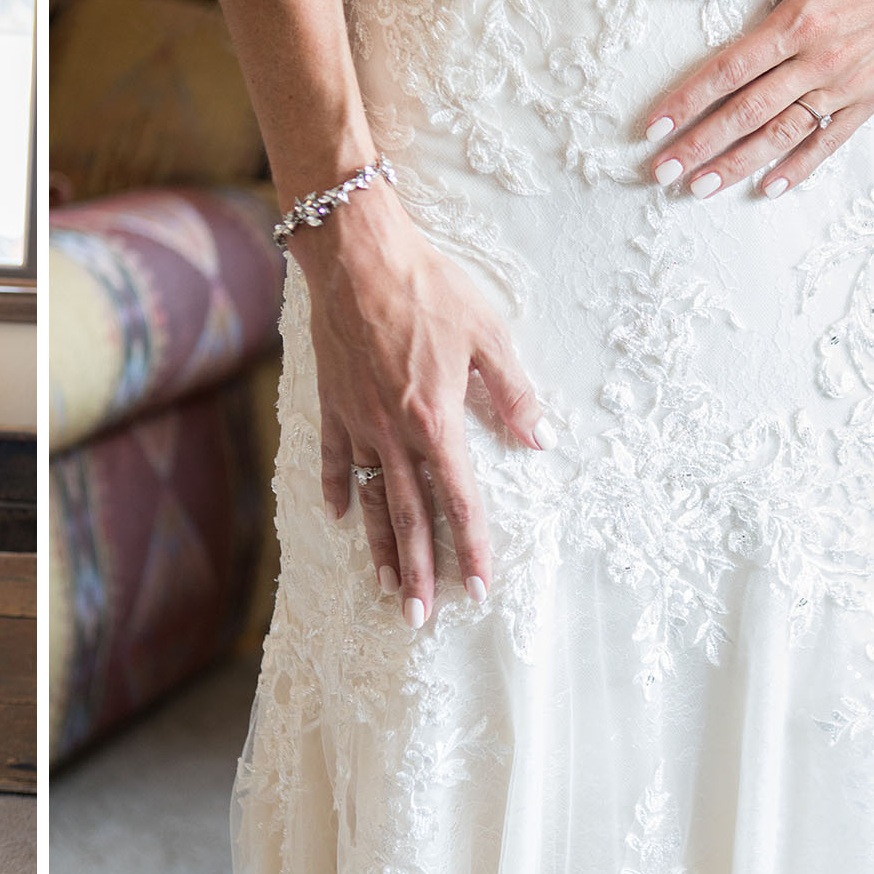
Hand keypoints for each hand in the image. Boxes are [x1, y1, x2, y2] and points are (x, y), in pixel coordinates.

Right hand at [295, 188, 547, 624]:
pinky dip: (338, 490)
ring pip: (371, 499)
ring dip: (380, 548)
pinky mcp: (333, 403)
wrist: (356, 256)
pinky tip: (341, 517)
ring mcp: (357, 421)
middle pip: (410, 516)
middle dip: (419, 570)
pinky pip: (335, 458)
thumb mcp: (487, 333)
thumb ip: (513, 393)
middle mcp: (392, 433)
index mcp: (435, 420)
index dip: (473, 547)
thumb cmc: (428, 289)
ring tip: (385, 588)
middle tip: (420, 617)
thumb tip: (540, 440)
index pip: (458, 499)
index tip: (479, 589)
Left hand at [642, 0, 873, 197]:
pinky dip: (799, 166)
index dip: (686, 99)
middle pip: (747, 112)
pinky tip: (767, 187)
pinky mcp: (870, 97)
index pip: (728, 70)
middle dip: (700, 145)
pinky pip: (829, 140)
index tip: (652, 126)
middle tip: (661, 172)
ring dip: (738, 164)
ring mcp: (846, 84)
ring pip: (782, 133)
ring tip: (698, 189)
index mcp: (800, 21)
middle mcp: (821, 60)